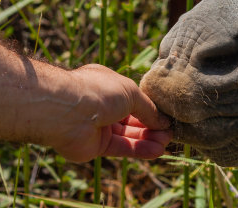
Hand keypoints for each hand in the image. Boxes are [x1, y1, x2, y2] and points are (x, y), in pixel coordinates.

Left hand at [49, 64, 171, 161]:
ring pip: (129, 135)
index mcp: (109, 85)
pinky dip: (138, 149)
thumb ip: (149, 109)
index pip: (134, 99)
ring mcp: (99, 126)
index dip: (151, 108)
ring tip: (167, 142)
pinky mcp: (96, 146)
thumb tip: (164, 121)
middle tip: (170, 132)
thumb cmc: (99, 92)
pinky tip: (156, 151)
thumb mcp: (132, 93)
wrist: (67, 111)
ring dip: (148, 139)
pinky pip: (121, 148)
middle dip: (152, 126)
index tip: (167, 116)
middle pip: (133, 119)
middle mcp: (103, 105)